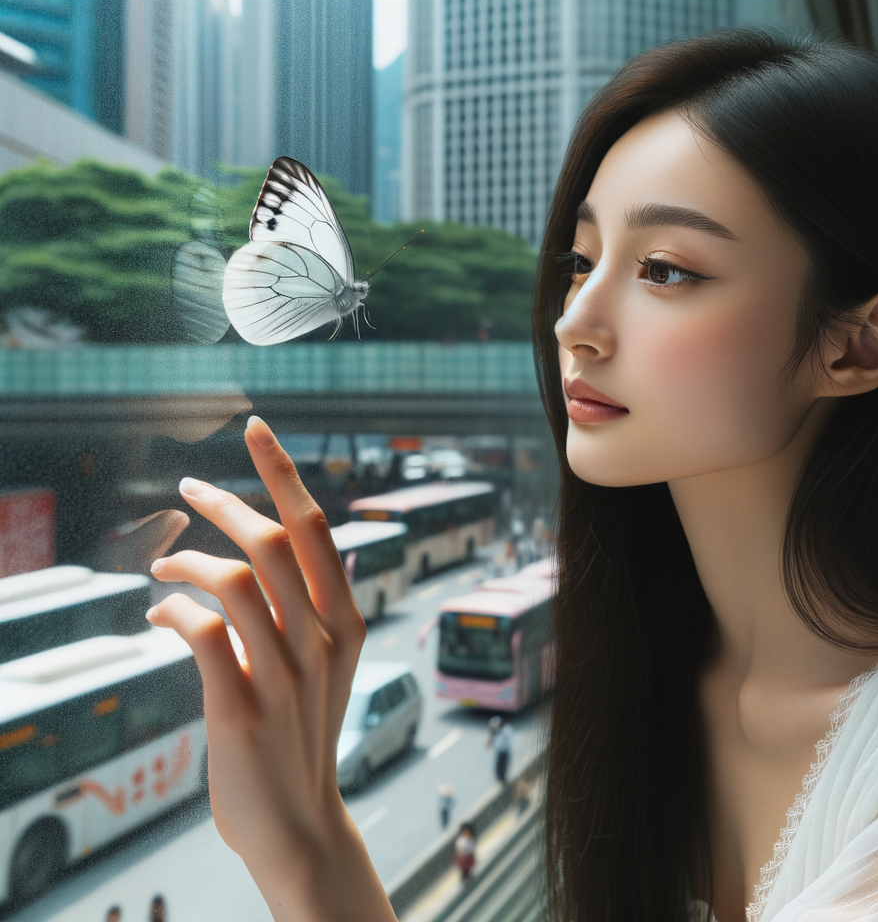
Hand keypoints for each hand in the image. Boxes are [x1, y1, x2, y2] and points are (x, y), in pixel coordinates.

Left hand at [147, 415, 395, 921]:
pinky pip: (199, 631)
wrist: (298, 820)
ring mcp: (285, 673)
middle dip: (225, 503)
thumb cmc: (302, 732)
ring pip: (232, 579)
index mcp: (348, 619)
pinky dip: (172, 610)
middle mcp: (323, 638)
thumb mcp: (324, 663)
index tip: (255, 428)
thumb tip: (257, 552)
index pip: (315, 526)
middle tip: (189, 488)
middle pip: (271, 541)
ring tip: (162, 567)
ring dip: (186, 562)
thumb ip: (305, 608)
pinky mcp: (241, 706)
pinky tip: (159, 613)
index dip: (282, 471)